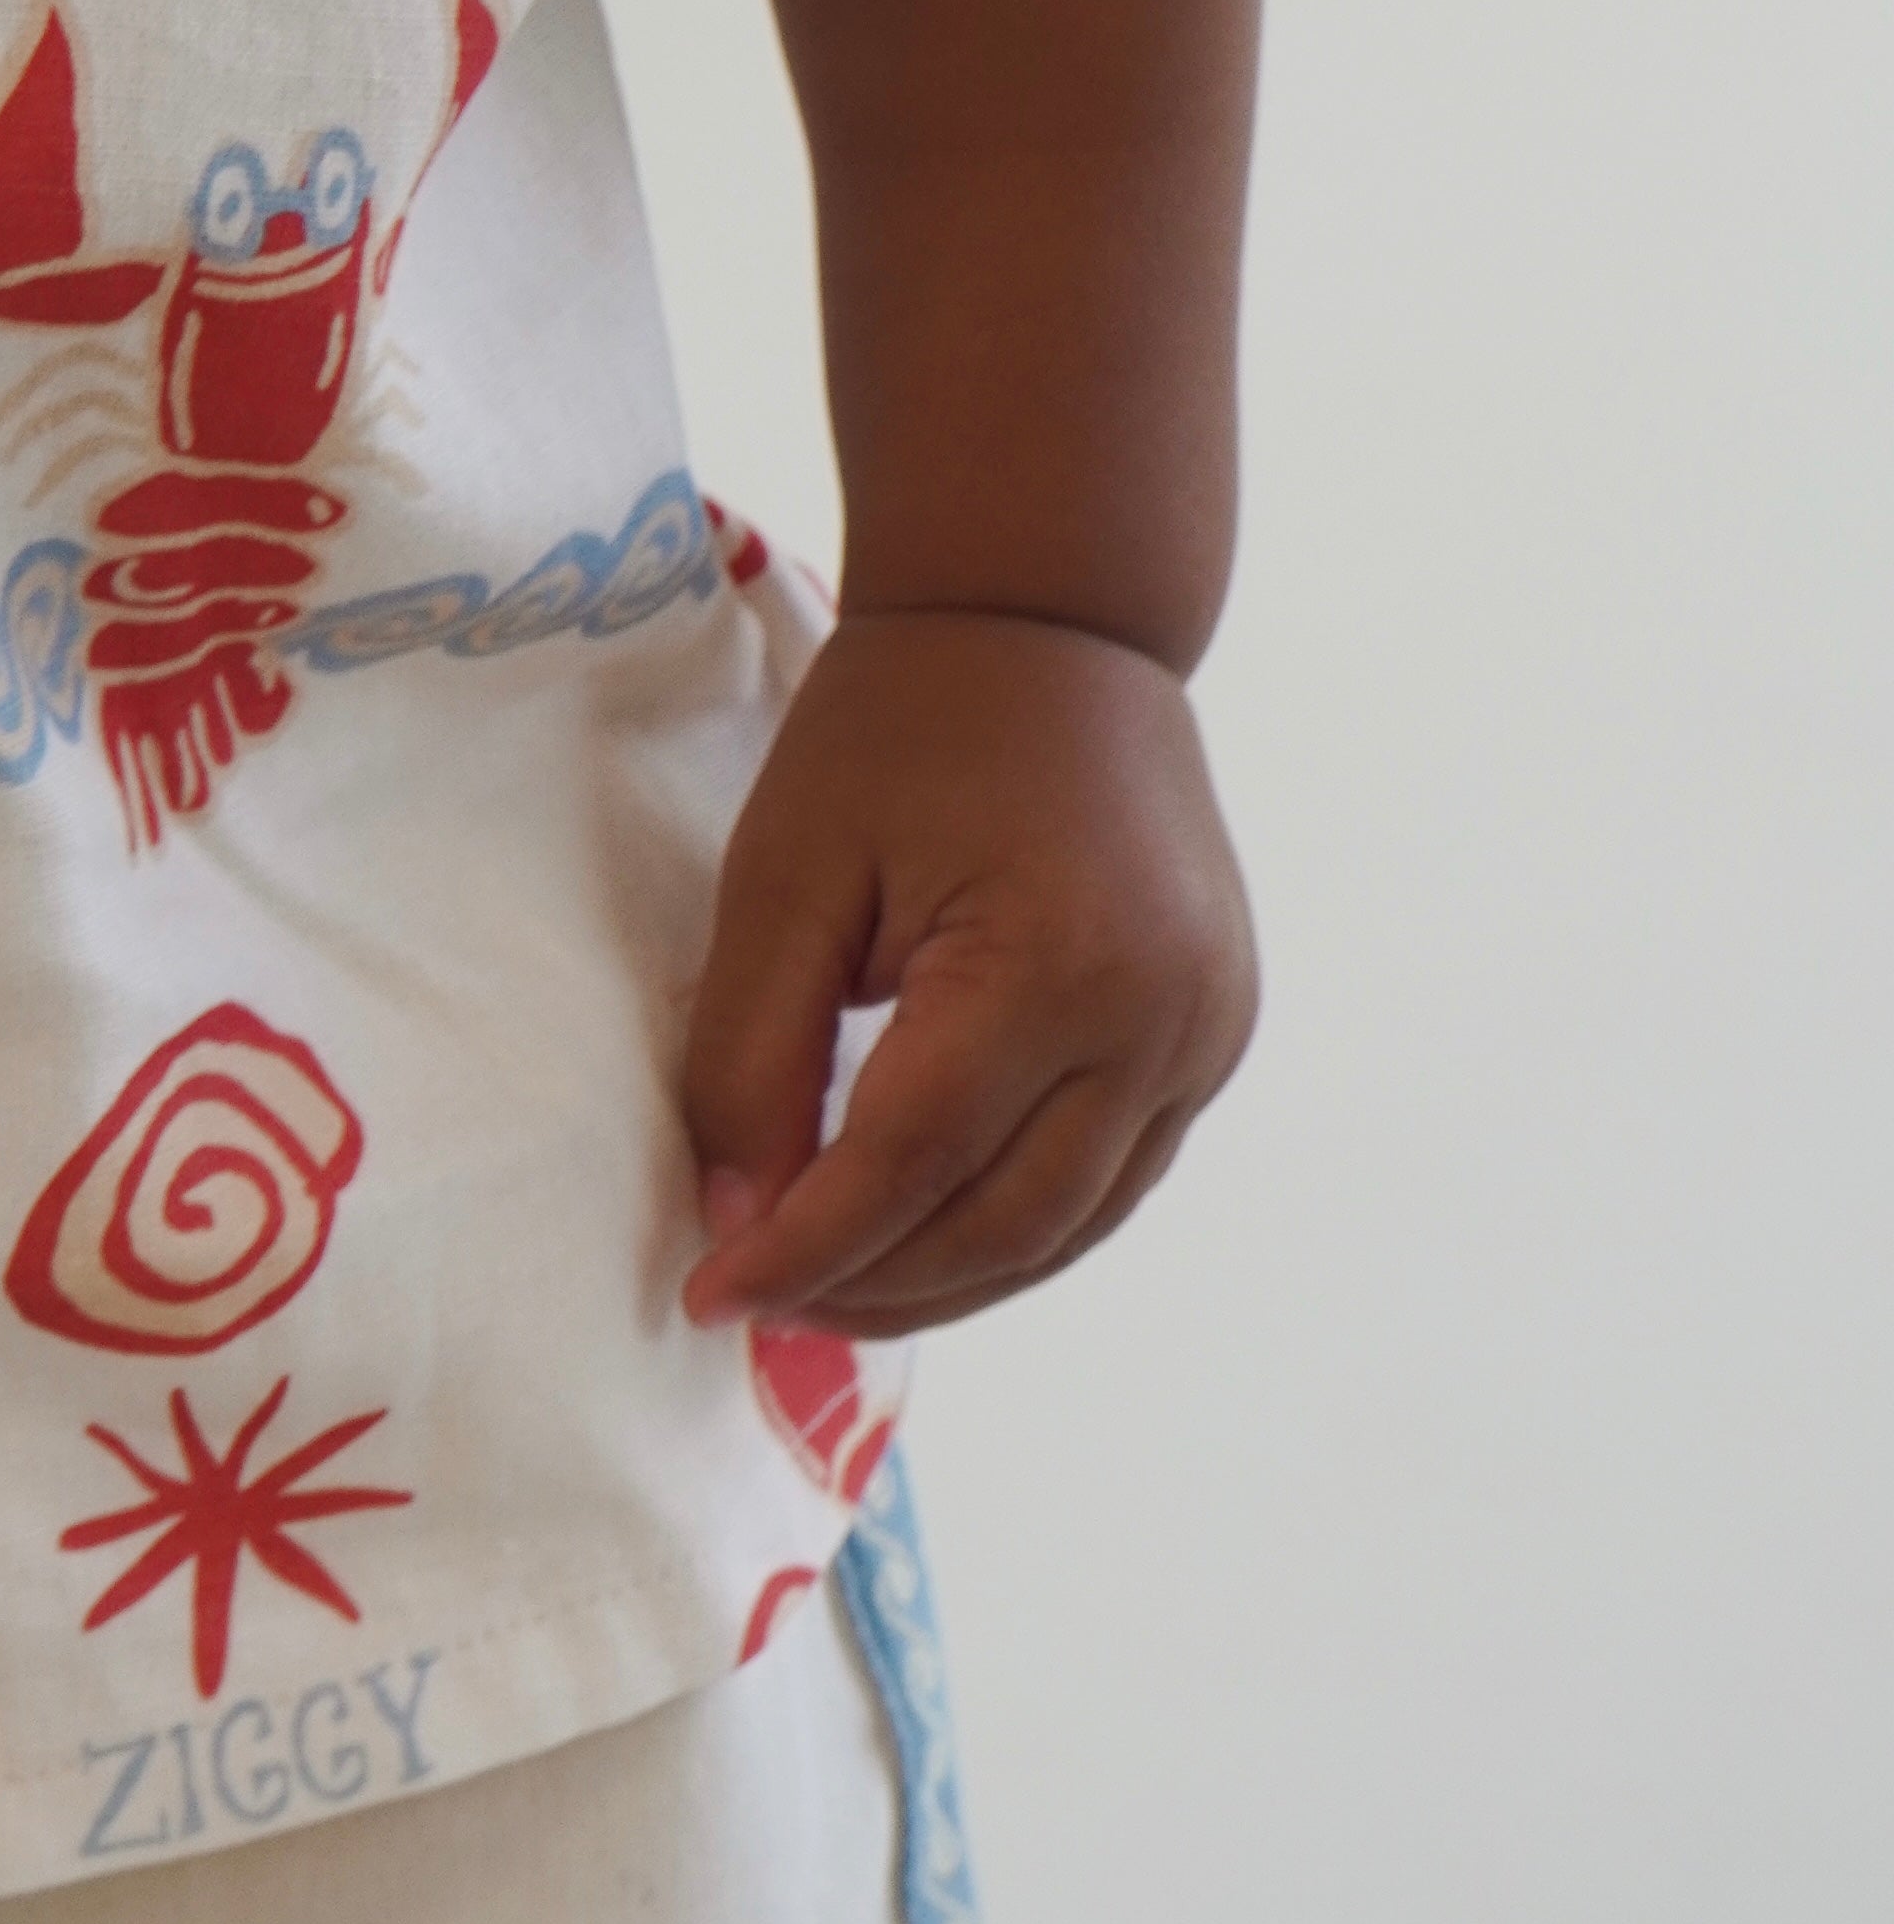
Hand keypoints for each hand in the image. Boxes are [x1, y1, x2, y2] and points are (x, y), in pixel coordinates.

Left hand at [679, 608, 1255, 1339]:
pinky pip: (1113, 1177)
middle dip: (872, 1286)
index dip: (804, 1246)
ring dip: (947, 1281)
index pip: (909, 1164)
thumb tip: (741, 1220)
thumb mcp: (789, 875)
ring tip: (827, 1291)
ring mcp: (1209, 1030)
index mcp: (1055, 963)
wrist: (1055, 621)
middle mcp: (1162, 1017)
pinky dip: (1016, 1227)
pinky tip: (923, 1237)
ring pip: (1070, 1225)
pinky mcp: (1216, 1031)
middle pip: (1004, 1222)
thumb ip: (753, 1056)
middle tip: (757, 1302)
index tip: (707, 1293)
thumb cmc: (902, 727)